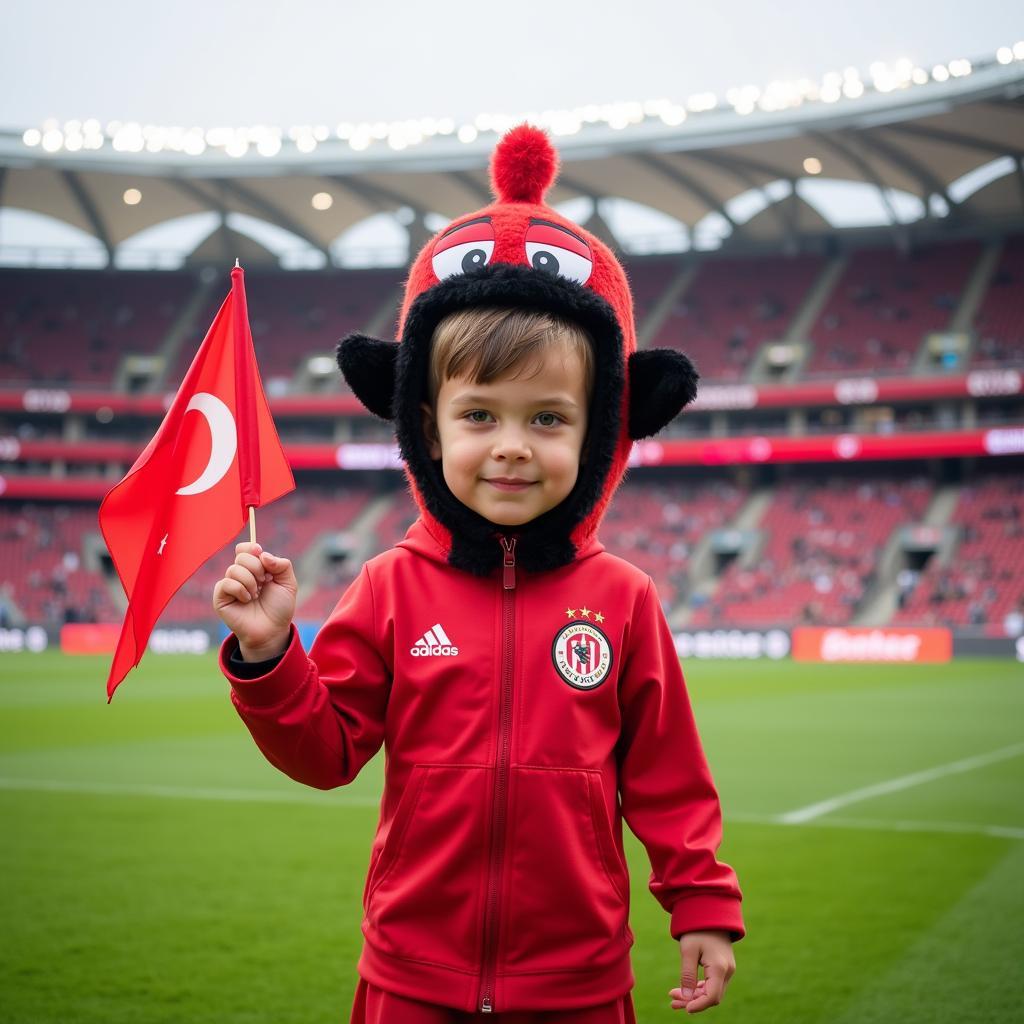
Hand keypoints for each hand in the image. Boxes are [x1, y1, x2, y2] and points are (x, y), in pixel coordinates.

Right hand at [213, 542, 296, 660]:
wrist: (272, 630)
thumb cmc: (279, 608)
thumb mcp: (288, 583)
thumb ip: (282, 565)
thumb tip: (263, 554)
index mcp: (255, 569)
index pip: (245, 549)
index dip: (251, 548)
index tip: (260, 552)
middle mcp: (240, 575)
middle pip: (241, 556)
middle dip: (256, 567)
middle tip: (263, 582)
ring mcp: (229, 586)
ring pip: (234, 569)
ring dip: (250, 581)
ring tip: (256, 595)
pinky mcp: (220, 597)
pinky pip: (226, 583)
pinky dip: (240, 590)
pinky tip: (246, 600)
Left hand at [669, 930, 734, 1013]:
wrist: (711, 913)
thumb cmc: (697, 930)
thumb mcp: (688, 950)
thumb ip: (687, 974)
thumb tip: (685, 997)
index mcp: (720, 967)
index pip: (712, 996)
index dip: (698, 1005)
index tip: (684, 1008)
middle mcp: (727, 971)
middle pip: (712, 996)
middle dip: (692, 1001)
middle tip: (672, 1001)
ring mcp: (727, 970)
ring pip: (712, 992)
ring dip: (695, 996)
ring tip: (674, 997)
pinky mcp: (723, 968)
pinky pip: (713, 984)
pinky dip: (700, 989)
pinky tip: (686, 990)